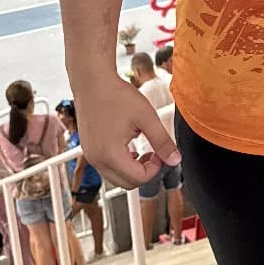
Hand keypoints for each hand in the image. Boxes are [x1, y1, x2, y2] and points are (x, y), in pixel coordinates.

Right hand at [73, 74, 179, 189]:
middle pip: (126, 183)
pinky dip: (120, 163)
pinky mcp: (88, 149)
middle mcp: (96, 159)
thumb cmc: (116, 95)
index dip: (155, 169)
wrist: (92, 80)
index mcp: (110, 154)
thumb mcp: (146, 117)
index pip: (138, 179)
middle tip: (154, 154)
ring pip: (115, 177)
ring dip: (132, 169)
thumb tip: (175, 160)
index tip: (161, 153)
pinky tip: (129, 146)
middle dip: (144, 172)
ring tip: (142, 150)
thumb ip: (162, 141)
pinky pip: (106, 167)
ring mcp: (90, 155)